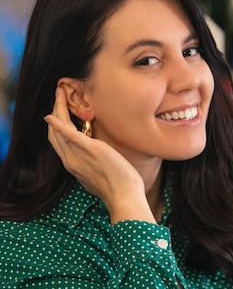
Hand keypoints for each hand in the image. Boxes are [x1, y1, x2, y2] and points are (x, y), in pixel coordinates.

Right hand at [44, 87, 155, 223]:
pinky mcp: (91, 150)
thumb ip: (92, 162)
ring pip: (59, 129)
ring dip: (57, 109)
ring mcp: (78, 155)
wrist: (124, 196)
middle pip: (54, 133)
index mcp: (72, 165)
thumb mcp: (98, 173)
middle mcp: (70, 160)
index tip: (58, 110)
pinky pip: (70, 136)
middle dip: (54, 111)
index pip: (57, 141)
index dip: (55, 124)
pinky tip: (52, 115)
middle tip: (59, 94)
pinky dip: (59, 125)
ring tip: (60, 92)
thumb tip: (96, 152)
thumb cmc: (118, 187)